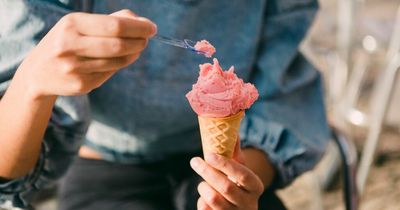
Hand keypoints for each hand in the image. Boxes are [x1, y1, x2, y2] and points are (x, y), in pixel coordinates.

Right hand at [16, 9, 156, 98]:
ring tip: (135, 49)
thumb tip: (142, 22)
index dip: (138, 28)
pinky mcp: (81, 85)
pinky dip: (119, 66)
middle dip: (139, 42)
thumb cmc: (68, 41)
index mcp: (71, 24)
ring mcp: (74, 68)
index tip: (152, 28)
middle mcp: (70, 45)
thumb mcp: (81, 24)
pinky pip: (110, 73)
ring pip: (117, 61)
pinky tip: (117, 61)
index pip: (114, 26)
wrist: (39, 71)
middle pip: (118, 45)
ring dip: (133, 54)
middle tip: (146, 40)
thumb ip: (112, 20)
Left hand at [190, 141, 264, 209]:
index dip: (225, 164)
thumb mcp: (240, 170)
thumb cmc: (237, 185)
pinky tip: (206, 197)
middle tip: (194, 160)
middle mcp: (249, 204)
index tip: (209, 154)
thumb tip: (232, 131)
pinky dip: (201, 200)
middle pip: (226, 187)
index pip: (243, 175)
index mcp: (256, 187)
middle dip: (207, 172)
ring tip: (203, 182)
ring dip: (203, 186)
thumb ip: (235, 153)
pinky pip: (205, 209)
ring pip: (213, 199)